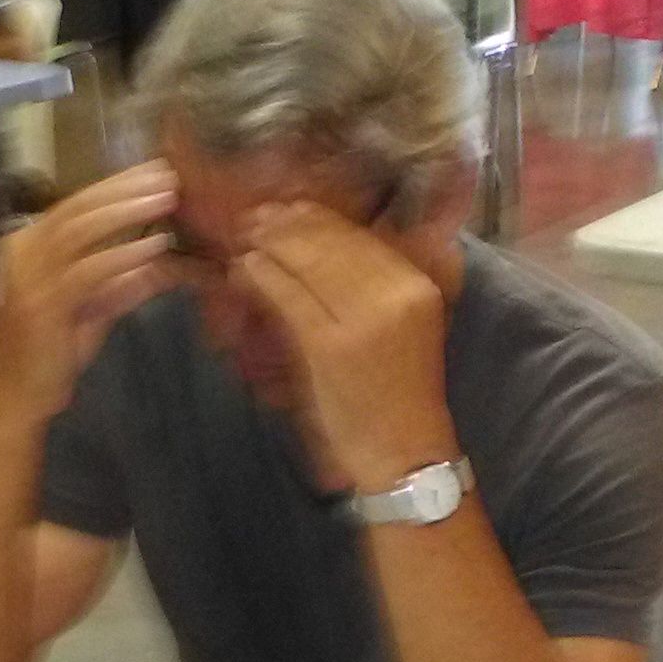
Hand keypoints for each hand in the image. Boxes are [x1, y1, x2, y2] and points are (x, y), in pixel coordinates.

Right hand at [0, 165, 178, 422]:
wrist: (16, 401)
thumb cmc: (48, 359)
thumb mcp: (91, 313)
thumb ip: (121, 286)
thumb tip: (157, 265)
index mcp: (28, 250)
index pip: (73, 207)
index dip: (114, 186)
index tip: (152, 173)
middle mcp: (22, 256)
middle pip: (76, 208)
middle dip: (124, 188)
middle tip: (166, 176)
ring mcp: (28, 279)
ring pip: (79, 230)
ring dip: (125, 210)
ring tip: (164, 200)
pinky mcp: (42, 305)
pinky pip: (87, 270)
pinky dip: (123, 255)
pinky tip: (154, 246)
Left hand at [233, 203, 455, 493]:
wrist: (406, 454)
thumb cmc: (399, 396)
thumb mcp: (405, 330)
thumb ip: (379, 289)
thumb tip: (334, 247)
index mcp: (418, 287)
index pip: (363, 238)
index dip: (321, 218)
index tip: (291, 207)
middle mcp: (396, 294)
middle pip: (334, 243)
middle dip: (289, 224)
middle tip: (257, 214)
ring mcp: (364, 319)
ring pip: (308, 264)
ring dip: (271, 244)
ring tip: (246, 236)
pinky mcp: (330, 346)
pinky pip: (289, 297)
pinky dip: (262, 278)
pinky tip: (244, 270)